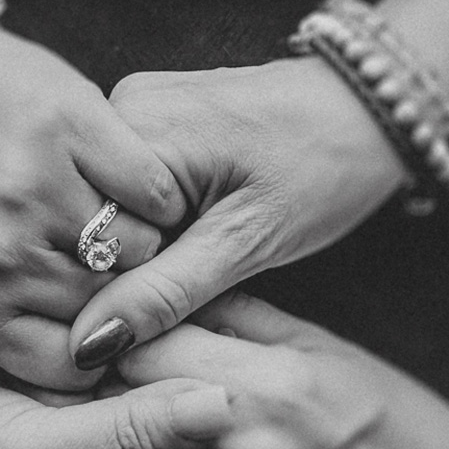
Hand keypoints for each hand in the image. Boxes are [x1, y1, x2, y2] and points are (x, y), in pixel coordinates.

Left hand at [0, 27, 185, 389]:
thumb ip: (8, 335)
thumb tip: (90, 370)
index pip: (74, 369)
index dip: (98, 344)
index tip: (102, 316)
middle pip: (108, 306)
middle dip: (113, 282)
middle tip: (98, 251)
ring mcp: (30, 190)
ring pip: (139, 251)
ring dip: (138, 236)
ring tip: (107, 215)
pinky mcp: (68, 129)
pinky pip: (153, 193)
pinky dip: (153, 192)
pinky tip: (126, 183)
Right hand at [70, 57, 404, 368]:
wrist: (368, 109)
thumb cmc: (325, 167)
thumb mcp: (247, 242)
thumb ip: (165, 292)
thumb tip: (91, 341)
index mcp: (137, 127)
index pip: (80, 230)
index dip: (109, 284)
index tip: (152, 313)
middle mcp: (120, 107)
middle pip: (86, 217)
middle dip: (124, 264)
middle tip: (188, 279)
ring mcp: (132, 108)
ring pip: (104, 207)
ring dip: (139, 244)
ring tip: (197, 249)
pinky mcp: (150, 118)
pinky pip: (126, 187)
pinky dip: (151, 221)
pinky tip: (190, 231)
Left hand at [106, 291, 448, 448]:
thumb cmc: (389, 422)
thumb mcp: (325, 350)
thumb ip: (241, 318)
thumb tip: (171, 294)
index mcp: (269, 386)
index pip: (142, 353)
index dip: (118, 346)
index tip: (113, 347)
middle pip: (120, 417)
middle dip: (107, 400)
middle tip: (104, 393)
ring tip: (121, 443)